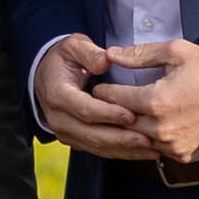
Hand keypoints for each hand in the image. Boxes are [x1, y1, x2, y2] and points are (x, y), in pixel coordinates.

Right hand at [32, 33, 151, 158]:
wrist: (46, 75)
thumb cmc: (64, 59)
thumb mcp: (74, 45)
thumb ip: (90, 52)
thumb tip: (106, 61)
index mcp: (58, 94)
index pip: (85, 109)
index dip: (108, 114)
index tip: (131, 114)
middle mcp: (58, 118)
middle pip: (92, 134)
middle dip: (121, 138)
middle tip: (147, 139)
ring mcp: (66, 132)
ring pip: (97, 147)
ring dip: (125, 150)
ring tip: (151, 149)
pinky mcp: (75, 141)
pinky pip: (99, 150)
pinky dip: (121, 152)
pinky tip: (142, 152)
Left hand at [98, 39, 198, 164]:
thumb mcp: (177, 53)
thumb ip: (140, 54)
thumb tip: (111, 54)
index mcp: (155, 101)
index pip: (113, 99)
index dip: (103, 91)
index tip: (100, 86)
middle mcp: (159, 129)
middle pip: (120, 122)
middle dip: (110, 111)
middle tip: (106, 101)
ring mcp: (171, 145)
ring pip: (136, 139)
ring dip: (129, 128)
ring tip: (125, 114)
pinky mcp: (182, 155)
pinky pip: (156, 150)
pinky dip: (149, 139)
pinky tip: (150, 127)